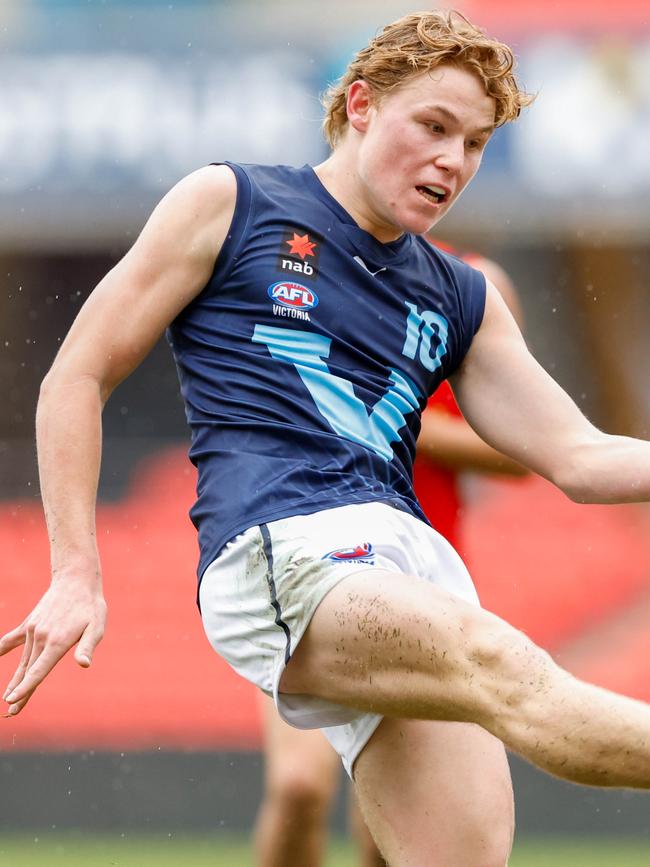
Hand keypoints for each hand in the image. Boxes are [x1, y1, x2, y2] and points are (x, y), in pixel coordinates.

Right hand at [0, 573, 106, 716]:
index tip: (12, 702)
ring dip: (16, 679)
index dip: (25, 688)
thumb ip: (88, 646)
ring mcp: (33, 630)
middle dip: (19, 692)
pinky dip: (3, 648)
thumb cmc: (90, 605)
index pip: (38, 671)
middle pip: (29, 670)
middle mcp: (41, 637)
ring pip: (23, 660)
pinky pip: (12, 639)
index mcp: (58, 642)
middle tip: (11, 712)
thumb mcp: (96, 626)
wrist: (76, 579)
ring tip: (8, 697)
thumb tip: (84, 664)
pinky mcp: (30, 623)